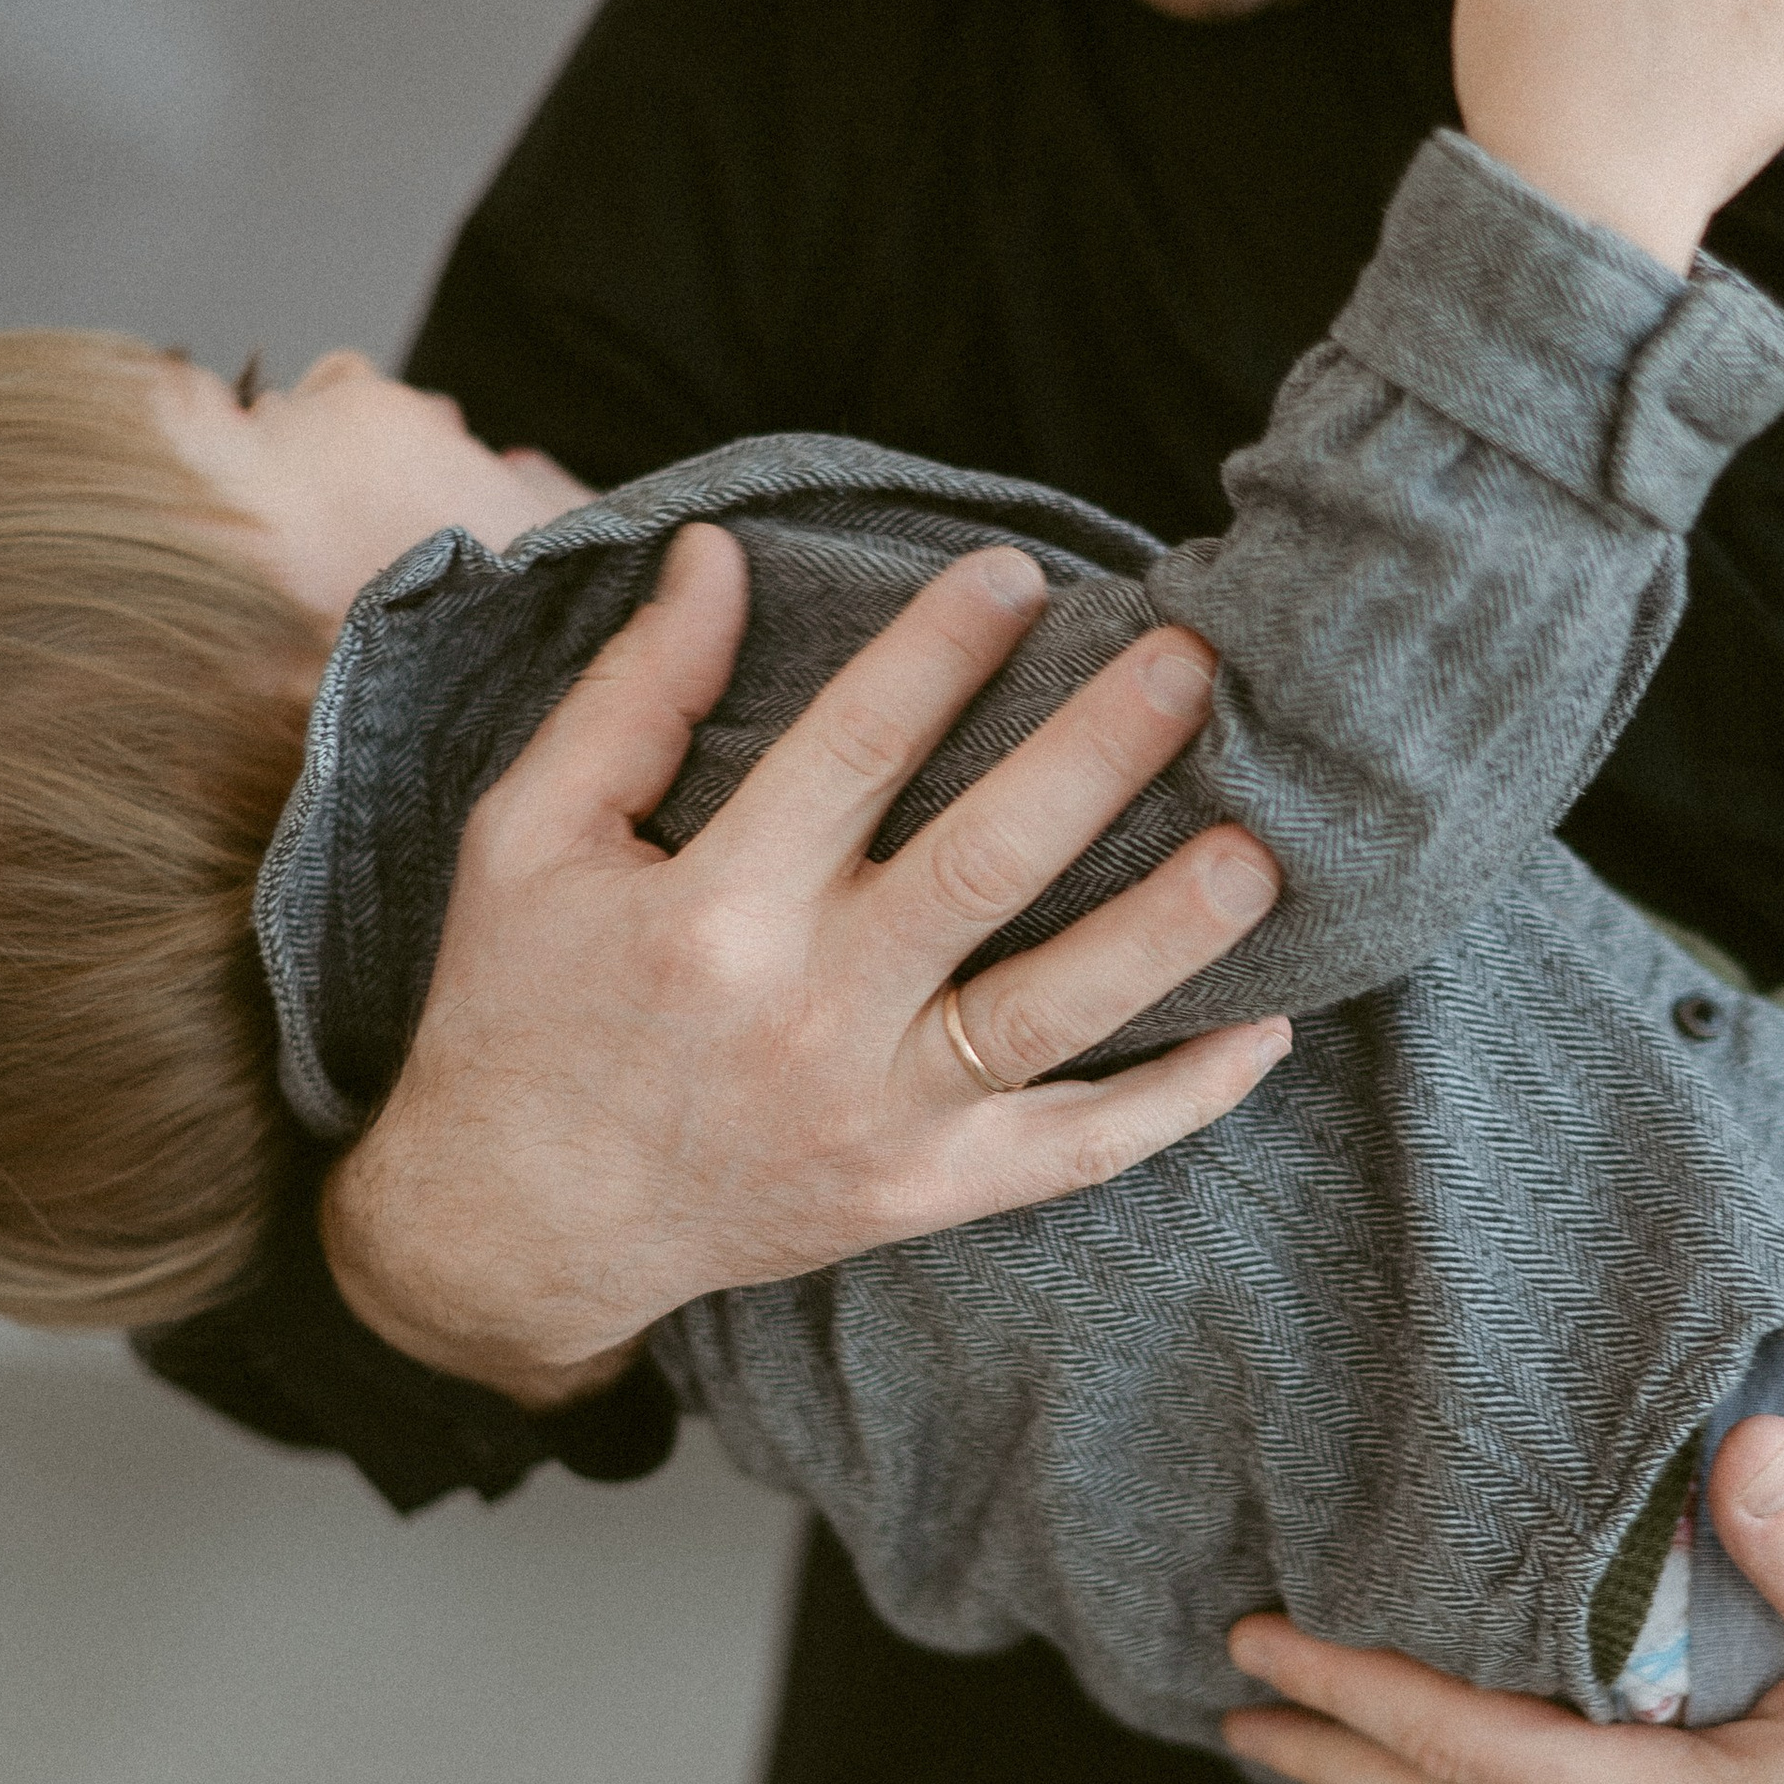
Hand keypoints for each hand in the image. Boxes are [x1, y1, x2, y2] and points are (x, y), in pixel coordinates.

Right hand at [323, 522, 1289, 1402]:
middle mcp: (805, 1013)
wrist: (516, 1232)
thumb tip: (719, 551)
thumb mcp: (531, 837)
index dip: (940, 649)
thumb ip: (635, 696)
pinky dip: (1176, 1100)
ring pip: (1053, 1012)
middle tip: (1196, 665)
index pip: (852, 747)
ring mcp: (876, 1117)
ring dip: (1166, 931)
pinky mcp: (922, 1193)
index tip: (1017, 572)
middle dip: (1097, 756)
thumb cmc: (523, 1009)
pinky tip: (1267, 1032)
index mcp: (709, 909)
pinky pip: (1076, 1152)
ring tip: (1260, 850)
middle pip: (984, 866)